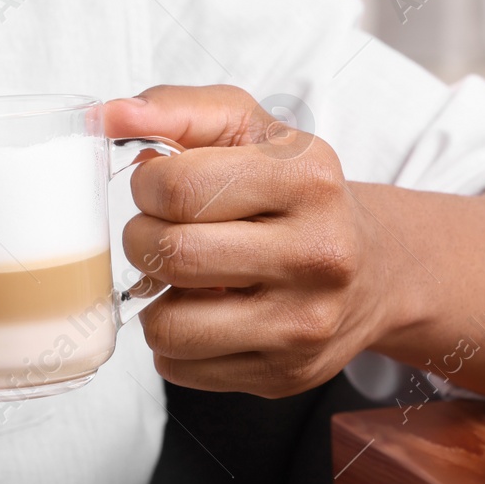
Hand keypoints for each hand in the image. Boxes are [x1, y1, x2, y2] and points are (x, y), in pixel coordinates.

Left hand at [105, 85, 402, 396]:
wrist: (374, 270)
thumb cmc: (298, 196)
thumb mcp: (255, 132)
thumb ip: (181, 109)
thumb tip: (111, 117)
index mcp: (309, 180)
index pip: (177, 187)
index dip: (147, 187)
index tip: (163, 189)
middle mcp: (318, 253)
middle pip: (170, 254)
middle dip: (144, 240)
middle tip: (166, 233)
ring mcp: (304, 322)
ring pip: (167, 325)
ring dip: (156, 300)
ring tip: (187, 279)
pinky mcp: (285, 374)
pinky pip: (179, 367)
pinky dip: (176, 342)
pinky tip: (210, 315)